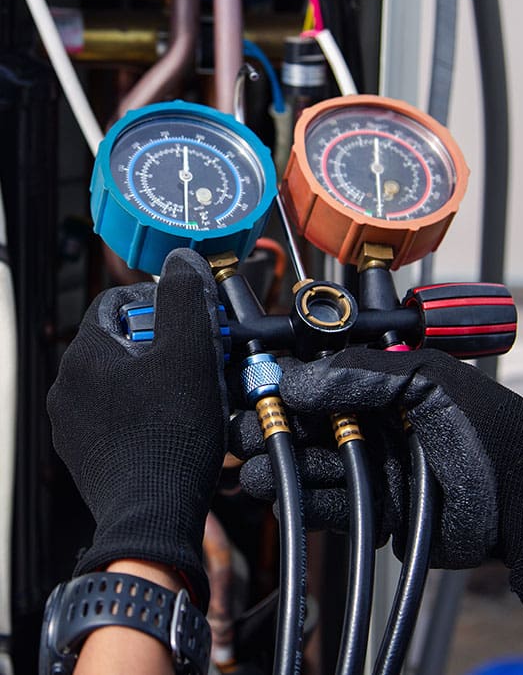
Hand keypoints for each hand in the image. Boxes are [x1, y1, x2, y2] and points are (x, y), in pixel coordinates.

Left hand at [47, 248, 227, 611]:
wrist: (154, 517)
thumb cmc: (170, 437)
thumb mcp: (191, 351)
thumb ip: (185, 295)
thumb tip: (181, 260)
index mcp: (85, 353)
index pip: (119, 301)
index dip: (162, 304)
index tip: (193, 321)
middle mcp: (68, 386)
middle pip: (124, 340)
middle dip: (166, 343)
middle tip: (201, 358)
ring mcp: (73, 424)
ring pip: (122, 379)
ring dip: (158, 377)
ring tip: (194, 393)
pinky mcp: (86, 454)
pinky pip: (118, 414)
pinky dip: (147, 410)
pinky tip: (175, 423)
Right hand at [229, 347, 522, 616]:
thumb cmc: (489, 430)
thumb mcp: (429, 380)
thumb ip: (364, 374)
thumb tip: (298, 380)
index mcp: (385, 384)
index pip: (323, 376)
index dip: (287, 380)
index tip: (256, 383)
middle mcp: (375, 422)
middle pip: (310, 422)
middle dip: (273, 426)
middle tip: (243, 429)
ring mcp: (374, 466)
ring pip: (315, 464)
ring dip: (282, 465)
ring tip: (252, 466)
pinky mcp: (377, 510)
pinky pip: (333, 506)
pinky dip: (306, 501)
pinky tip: (282, 493)